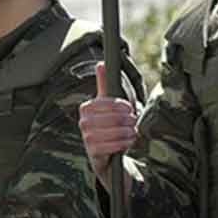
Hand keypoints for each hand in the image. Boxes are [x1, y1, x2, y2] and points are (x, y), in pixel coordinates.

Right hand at [78, 61, 137, 187]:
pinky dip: (121, 144)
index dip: (120, 105)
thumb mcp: (108, 105)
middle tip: (134, 121)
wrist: (107, 154)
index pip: (105, 103)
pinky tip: (128, 142)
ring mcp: (86, 139)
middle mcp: (83, 123)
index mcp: (86, 108)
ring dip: (126, 132)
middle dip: (126, 120)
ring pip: (110, 132)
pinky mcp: (92, 154)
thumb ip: (105, 84)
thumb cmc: (109, 124)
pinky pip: (109, 147)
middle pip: (109, 118)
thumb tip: (101, 63)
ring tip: (133, 132)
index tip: (130, 108)